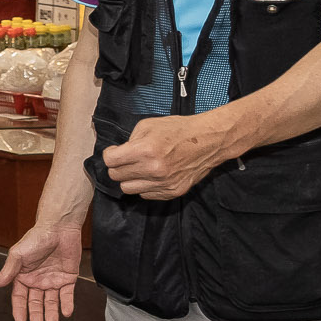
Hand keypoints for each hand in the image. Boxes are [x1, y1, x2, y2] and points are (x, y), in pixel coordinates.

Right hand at [0, 218, 83, 320]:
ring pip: (51, 301)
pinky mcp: (68, 278)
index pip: (19, 297)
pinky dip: (67, 304)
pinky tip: (66, 312)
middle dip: (36, 313)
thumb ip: (8, 271)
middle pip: (35, 301)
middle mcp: (37, 280)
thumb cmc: (35, 238)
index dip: (20, 309)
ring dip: (51, 312)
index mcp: (23, 276)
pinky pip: (67, 295)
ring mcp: (53, 280)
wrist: (58, 228)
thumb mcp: (18, 255)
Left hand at [103, 113, 234, 199]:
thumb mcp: (148, 125)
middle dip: (118, 167)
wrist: (209, 140)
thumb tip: (119, 153)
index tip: (115, 152)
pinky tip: (152, 175)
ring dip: (130, 179)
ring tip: (139, 168)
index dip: (110, 155)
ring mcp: (164, 183)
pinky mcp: (173, 192)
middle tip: (127, 160)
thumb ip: (130, 141)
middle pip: (116, 176)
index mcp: (144, 151)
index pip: (110, 161)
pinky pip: (146, 195)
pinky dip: (145, 186)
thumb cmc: (179, 130)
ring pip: (128, 189)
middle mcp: (153, 170)